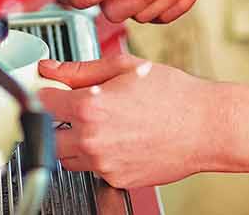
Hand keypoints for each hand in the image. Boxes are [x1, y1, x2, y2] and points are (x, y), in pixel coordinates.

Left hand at [36, 51, 217, 188]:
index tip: (52, 90)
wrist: (205, 126)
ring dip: (76, 142)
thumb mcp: (125, 68)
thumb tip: (51, 68)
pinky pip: (94, 170)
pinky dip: (99, 157)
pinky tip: (120, 140)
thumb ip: (81, 69)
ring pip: (69, 157)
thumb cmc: (173, 95)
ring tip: (104, 125)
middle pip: (50, 135)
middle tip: (79, 109)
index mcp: (90, 108)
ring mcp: (103, 165)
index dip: (47, 92)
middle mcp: (92, 140)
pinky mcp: (116, 180)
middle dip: (59, 121)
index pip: (43, 102)